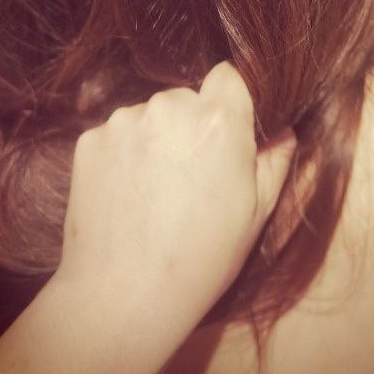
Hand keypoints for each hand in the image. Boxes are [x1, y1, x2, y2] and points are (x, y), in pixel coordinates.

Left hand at [0, 62, 295, 373]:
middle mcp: (169, 108)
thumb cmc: (199, 259)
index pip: (230, 75)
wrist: (121, 298)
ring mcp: (124, 121)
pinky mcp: (90, 139)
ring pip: (150, 115)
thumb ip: (274, 160)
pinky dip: (124, 154)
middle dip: (191, 125)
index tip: (227, 132)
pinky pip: (117, 134)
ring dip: (156, 138)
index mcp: (219, 121)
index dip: (231, 101)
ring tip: (157, 191)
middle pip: (187, 97)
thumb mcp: (255, 214)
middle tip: (191, 175)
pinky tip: (129, 194)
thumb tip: (284, 130)